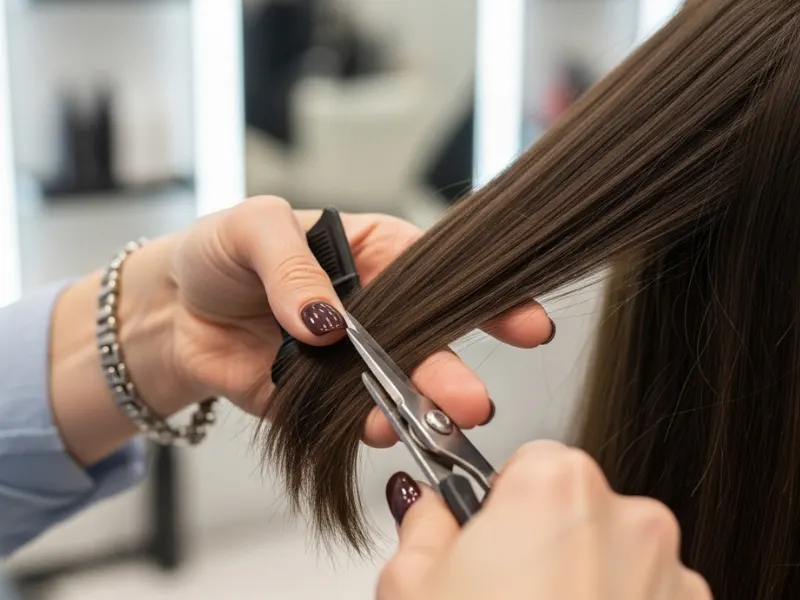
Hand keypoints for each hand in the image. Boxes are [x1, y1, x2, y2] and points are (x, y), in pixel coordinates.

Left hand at [124, 196, 554, 446]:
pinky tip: (380, 430)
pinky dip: (367, 427)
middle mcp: (374, 310)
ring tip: (437, 424)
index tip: (527, 323)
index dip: (488, 296)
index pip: (443, 272)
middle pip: (427, 340)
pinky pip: (351, 418)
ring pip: (395, 385)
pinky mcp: (321, 401)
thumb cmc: (221, 253)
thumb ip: (292, 268)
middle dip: (452, 370)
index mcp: (375, 255)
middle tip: (473, 401)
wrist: (173, 312)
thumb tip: (326, 321)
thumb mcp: (253, 230)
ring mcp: (350, 359)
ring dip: (418, 407)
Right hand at [377, 441, 711, 599]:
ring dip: (586, 584)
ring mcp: (672, 580)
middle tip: (502, 595)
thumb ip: (425, 523)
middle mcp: (630, 521)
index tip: (487, 536)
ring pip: (616, 559)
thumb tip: (432, 509)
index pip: (529, 460)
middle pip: (577, 510)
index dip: (500, 504)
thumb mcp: (411, 582)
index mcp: (557, 486)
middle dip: (542, 543)